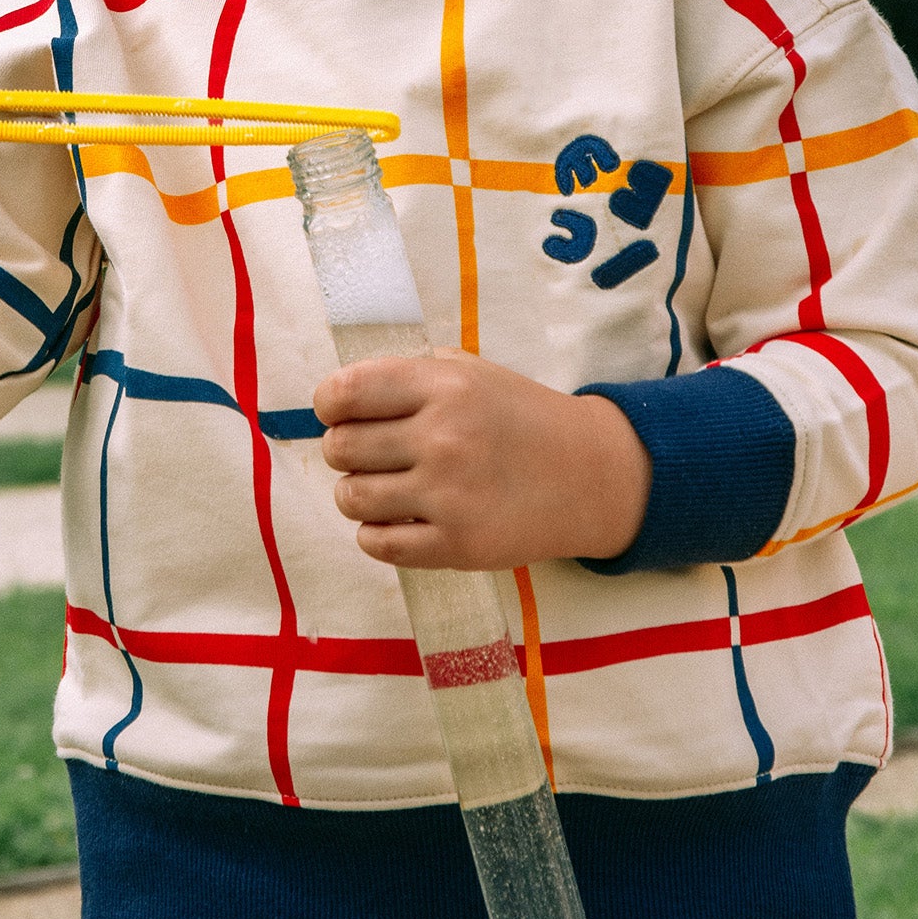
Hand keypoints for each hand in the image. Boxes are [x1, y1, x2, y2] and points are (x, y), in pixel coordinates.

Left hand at [315, 347, 652, 571]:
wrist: (588, 475)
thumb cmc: (519, 417)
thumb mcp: (472, 372)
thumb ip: (409, 375)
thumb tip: (340, 394)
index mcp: (443, 385)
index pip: (346, 392)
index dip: (329, 404)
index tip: (338, 412)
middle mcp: (443, 438)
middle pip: (340, 448)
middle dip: (343, 450)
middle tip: (367, 453)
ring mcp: (449, 496)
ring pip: (350, 497)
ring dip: (355, 493)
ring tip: (380, 488)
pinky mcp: (457, 546)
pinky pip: (376, 544)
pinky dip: (374, 533)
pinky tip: (396, 520)